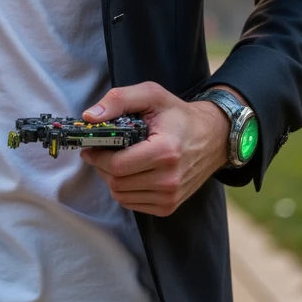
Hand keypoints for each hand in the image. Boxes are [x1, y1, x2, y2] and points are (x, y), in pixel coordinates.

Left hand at [79, 81, 233, 216]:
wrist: (213, 137)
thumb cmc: (178, 115)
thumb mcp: (151, 95)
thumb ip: (119, 100)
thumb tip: (89, 117)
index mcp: (165, 151)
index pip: (117, 165)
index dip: (97, 156)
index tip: (91, 146)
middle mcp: (169, 179)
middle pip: (116, 182)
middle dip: (101, 166)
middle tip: (101, 151)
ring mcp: (170, 196)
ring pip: (121, 195)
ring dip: (111, 178)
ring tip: (117, 159)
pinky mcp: (168, 206)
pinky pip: (132, 203)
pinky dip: (124, 189)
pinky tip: (131, 172)